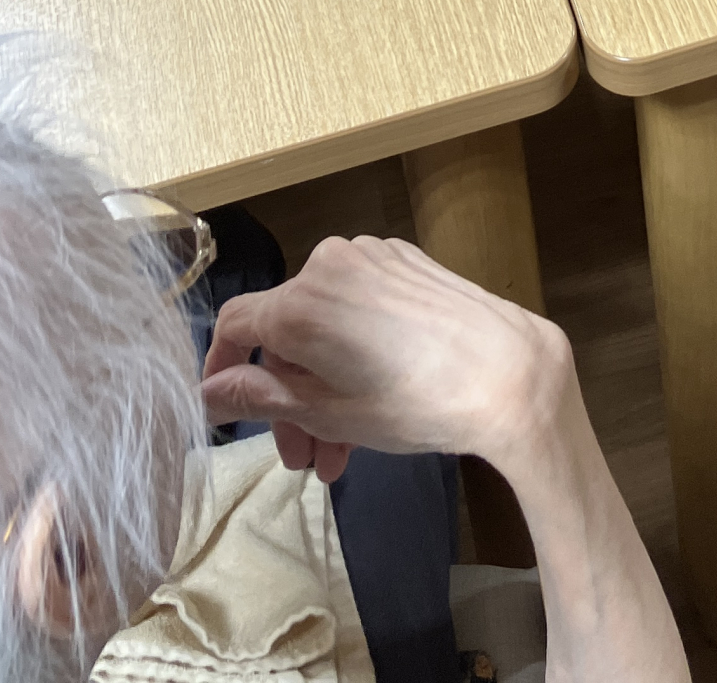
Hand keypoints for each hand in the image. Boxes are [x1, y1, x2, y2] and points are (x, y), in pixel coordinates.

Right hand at [201, 235, 571, 485]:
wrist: (507, 371)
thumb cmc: (410, 402)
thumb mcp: (326, 413)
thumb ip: (259, 396)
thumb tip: (209, 389)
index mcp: (300, 301)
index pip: (235, 323)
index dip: (222, 367)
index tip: (227, 412)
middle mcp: (329, 264)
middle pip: (285, 332)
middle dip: (289, 401)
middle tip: (307, 461)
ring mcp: (373, 256)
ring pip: (325, 324)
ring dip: (323, 385)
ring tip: (343, 452)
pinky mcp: (407, 262)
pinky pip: (359, 305)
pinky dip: (353, 349)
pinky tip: (375, 397)